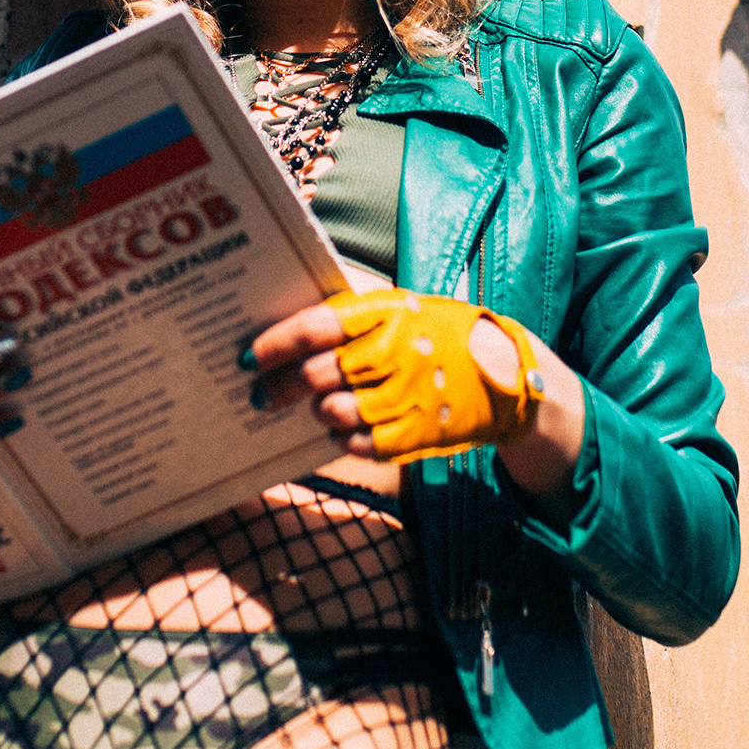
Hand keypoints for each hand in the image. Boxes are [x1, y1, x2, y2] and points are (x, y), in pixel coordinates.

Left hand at [244, 292, 587, 499]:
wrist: (500, 370)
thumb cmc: (433, 330)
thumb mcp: (397, 304)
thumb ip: (347, 309)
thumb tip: (283, 313)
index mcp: (384, 313)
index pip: (313, 328)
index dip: (274, 345)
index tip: (247, 357)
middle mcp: (393, 354)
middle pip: (316, 376)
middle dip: (281, 387)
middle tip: (261, 393)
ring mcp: (405, 397)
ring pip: (333, 412)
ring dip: (317, 411)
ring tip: (316, 405)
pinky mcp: (415, 434)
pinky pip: (359, 444)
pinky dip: (344, 438)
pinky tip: (343, 427)